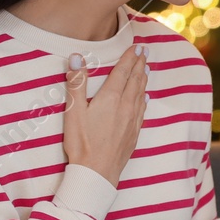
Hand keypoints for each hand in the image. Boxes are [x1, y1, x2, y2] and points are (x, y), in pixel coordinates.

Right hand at [63, 44, 146, 187]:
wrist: (97, 172)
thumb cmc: (82, 143)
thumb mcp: (73, 111)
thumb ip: (76, 83)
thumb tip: (78, 57)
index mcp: (111, 98)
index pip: (123, 72)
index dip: (129, 57)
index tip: (136, 46)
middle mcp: (126, 106)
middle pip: (135, 80)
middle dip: (139, 64)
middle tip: (144, 51)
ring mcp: (132, 120)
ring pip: (141, 93)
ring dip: (143, 78)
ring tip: (146, 68)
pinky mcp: (134, 133)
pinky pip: (142, 110)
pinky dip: (144, 98)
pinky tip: (145, 97)